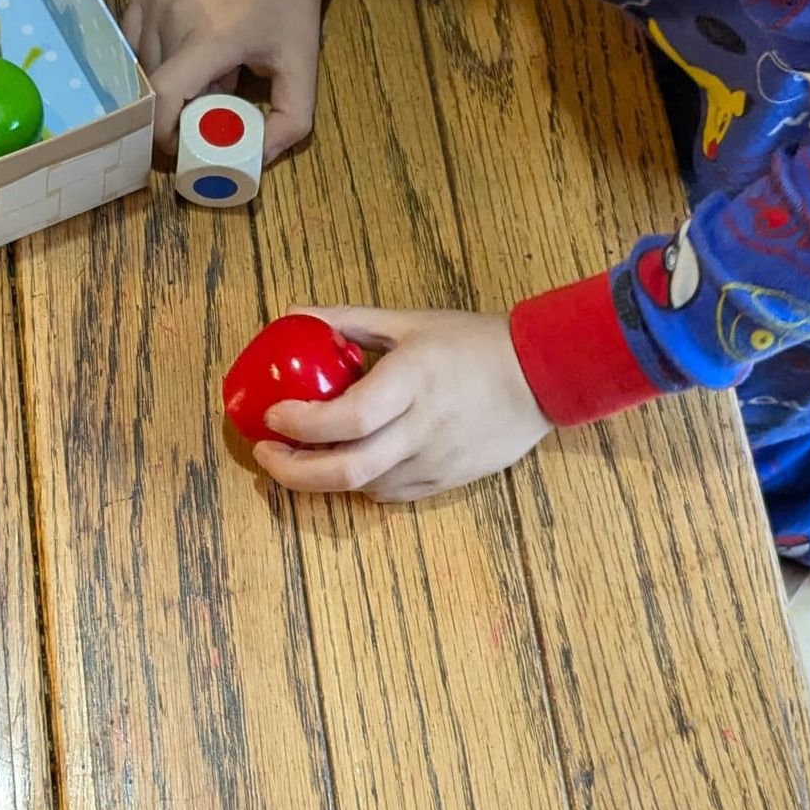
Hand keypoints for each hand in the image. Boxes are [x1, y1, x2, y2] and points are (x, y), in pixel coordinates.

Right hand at [124, 0, 336, 160]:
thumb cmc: (289, 4)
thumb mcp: (303, 66)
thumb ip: (290, 121)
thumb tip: (256, 160)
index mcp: (211, 37)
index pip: (163, 97)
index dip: (161, 131)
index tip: (177, 146)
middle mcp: (173, 14)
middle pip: (154, 85)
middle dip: (175, 107)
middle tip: (206, 105)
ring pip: (141, 63)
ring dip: (165, 80)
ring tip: (201, 71)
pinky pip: (133, 38)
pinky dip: (150, 55)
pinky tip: (181, 51)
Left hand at [250, 307, 550, 502]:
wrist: (542, 377)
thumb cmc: (473, 343)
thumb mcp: (410, 321)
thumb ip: (348, 320)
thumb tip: (293, 314)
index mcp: (412, 382)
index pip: (347, 418)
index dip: (301, 424)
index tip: (272, 416)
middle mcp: (421, 428)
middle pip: (347, 470)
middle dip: (293, 471)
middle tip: (267, 454)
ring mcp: (435, 460)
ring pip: (364, 487)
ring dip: (322, 478)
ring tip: (300, 456)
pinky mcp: (446, 481)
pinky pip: (390, 494)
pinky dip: (360, 483)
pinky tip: (348, 462)